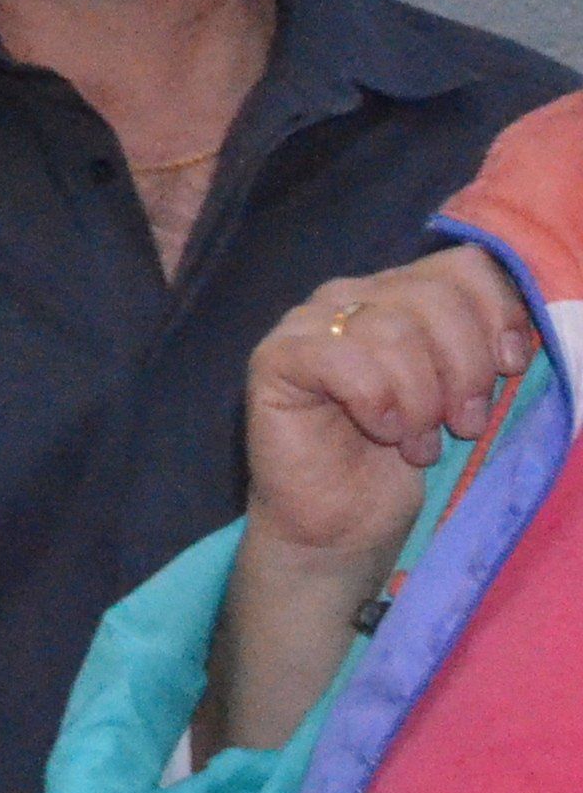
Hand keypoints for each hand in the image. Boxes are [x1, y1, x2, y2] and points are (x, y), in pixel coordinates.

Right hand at [243, 248, 534, 567]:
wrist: (343, 525)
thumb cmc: (405, 460)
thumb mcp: (463, 396)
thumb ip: (481, 351)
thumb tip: (518, 338)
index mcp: (399, 295)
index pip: (462, 266)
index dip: (498, 314)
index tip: (511, 370)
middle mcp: (351, 296)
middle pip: (433, 297)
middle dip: (465, 368)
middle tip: (462, 423)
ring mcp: (306, 323)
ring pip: (392, 330)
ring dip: (421, 399)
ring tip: (419, 442)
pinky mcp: (274, 358)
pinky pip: (341, 359)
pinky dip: (376, 402)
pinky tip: (381, 432)